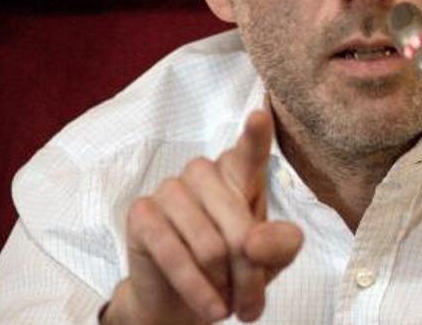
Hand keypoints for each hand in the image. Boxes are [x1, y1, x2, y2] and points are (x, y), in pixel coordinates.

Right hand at [102, 110, 303, 323]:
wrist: (184, 304)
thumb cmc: (233, 270)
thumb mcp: (270, 262)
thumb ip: (279, 245)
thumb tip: (253, 242)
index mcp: (240, 174)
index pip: (250, 152)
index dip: (256, 136)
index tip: (260, 115)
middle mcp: (204, 172)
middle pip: (241, 228)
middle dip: (251, 275)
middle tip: (253, 307)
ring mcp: (170, 188)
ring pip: (211, 246)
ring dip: (223, 286)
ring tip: (227, 307)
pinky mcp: (142, 213)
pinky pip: (174, 254)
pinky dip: (196, 288)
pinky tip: (210, 308)